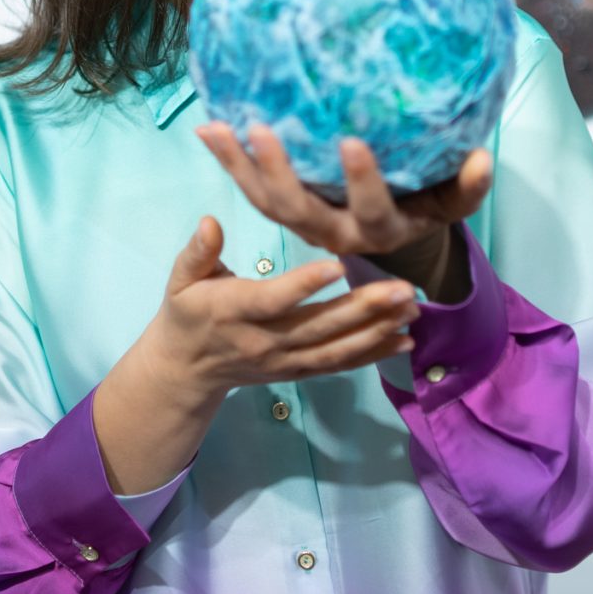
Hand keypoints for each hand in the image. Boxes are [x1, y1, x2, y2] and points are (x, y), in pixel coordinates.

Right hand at [135, 215, 420, 410]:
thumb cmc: (186, 312)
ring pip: (335, 348)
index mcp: (235, 311)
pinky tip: (404, 341)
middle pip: (318, 326)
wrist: (184, 370)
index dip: (305, 284)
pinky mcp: (297, 372)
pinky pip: (338, 365)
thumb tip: (210, 221)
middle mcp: (264, 341)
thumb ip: (198, 251)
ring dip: (377, 330)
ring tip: (412, 310)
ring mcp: (284, 361)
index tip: (338, 262)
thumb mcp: (180, 278)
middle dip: (363, 308)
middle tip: (402, 288)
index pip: (274, 299)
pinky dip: (372, 355)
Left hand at [195, 123, 492, 290]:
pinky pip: (251, 189)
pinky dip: (230, 161)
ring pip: (266, 202)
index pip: (371, 211)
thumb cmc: (426, 205)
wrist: (394, 234)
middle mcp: (335, 233)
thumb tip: (482, 158)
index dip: (362, 183)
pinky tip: (208, 127)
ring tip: (217, 128)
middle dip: (278, 172)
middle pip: (300, 210)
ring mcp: (305, 223)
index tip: (352, 144)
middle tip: (262, 130)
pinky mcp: (284, 210)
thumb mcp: (450, 202)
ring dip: (240, 166)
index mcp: (378, 231)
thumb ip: (465, 187)